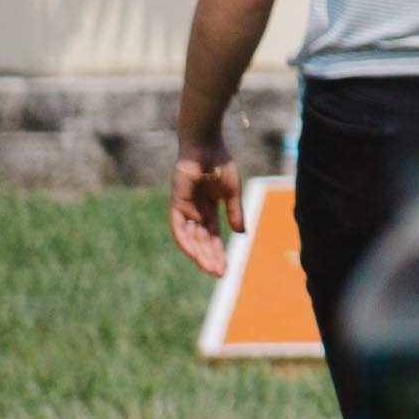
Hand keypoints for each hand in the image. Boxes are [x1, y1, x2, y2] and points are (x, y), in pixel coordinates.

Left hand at [170, 142, 244, 276]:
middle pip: (201, 241)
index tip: (226, 269)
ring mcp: (185, 210)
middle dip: (210, 258)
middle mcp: (195, 213)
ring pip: (191, 239)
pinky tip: (195, 254)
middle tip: (219, 273)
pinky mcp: (177, 205)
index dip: (219, 252)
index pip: (212, 236)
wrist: (206, 145)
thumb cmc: (220, 163)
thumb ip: (235, 212)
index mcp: (208, 209)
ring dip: (199, 255)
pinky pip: (179, 229)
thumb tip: (242, 234)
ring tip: (211, 268)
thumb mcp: (231, 192)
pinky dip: (187, 242)